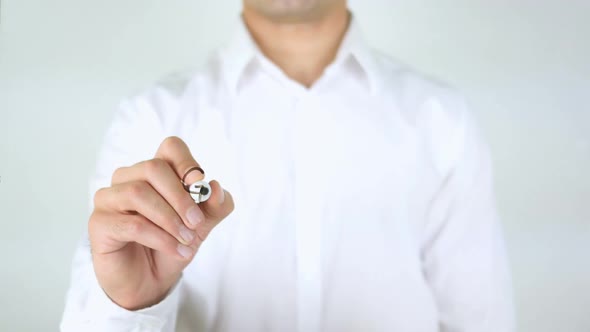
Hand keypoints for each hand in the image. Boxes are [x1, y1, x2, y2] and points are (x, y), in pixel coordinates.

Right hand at [88, 136, 233, 309]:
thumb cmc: (172, 243)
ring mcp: (109, 198)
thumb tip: (216, 187)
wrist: (150, 281)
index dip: (187, 162)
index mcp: (155, 171)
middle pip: (154, 168)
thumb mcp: (202, 224)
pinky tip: (176, 250)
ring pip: (139, 193)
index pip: (170, 147)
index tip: (200, 186)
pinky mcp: (99, 223)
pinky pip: (131, 224)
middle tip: (197, 223)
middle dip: (181, 197)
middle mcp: (128, 178)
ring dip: (170, 219)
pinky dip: (160, 238)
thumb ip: (215, 205)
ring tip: (187, 240)